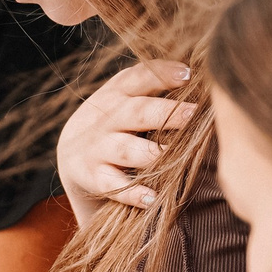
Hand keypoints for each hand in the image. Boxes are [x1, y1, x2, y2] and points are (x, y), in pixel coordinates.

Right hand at [57, 60, 198, 225]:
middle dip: (167, 114)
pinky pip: (113, 185)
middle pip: (137, 113)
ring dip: (154, 153)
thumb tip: (200, 74)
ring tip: (179, 155)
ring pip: (127, 150)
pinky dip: (132, 193)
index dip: (162, 75)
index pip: (138, 78)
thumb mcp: (123, 97)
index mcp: (117, 94)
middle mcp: (107, 119)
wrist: (71, 154)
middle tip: (195, 115)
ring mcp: (98, 149)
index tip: (188, 75)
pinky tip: (152, 198)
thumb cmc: (114, 121)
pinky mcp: (93, 177)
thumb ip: (152, 84)